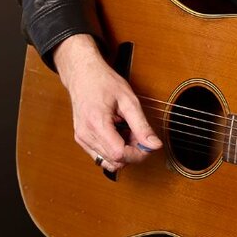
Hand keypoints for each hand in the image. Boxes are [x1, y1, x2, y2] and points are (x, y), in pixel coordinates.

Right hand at [53, 34, 161, 171]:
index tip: (147, 145)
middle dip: (132, 152)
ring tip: (127, 131)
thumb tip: (154, 145)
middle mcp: (86, 135)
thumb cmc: (104, 83)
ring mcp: (81, 139)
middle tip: (138, 134)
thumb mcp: (129, 101)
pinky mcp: (81, 140)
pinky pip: (100, 156)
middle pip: (114, 160)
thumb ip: (142, 126)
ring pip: (108, 161)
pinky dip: (113, 150)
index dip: (137, 154)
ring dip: (123, 152)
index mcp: (97, 123)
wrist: (83, 75)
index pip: (119, 154)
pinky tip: (118, 134)